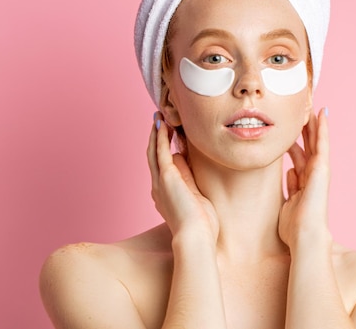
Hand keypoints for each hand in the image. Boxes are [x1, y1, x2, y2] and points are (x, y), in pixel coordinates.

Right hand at [147, 112, 218, 240]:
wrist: (196, 237)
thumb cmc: (202, 225)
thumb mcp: (195, 197)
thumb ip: (188, 179)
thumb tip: (183, 159)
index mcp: (165, 194)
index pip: (161, 167)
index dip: (162, 150)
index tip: (166, 137)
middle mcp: (158, 187)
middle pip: (152, 157)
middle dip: (154, 138)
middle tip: (158, 121)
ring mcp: (160, 182)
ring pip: (153, 152)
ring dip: (155, 134)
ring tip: (159, 118)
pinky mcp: (167, 178)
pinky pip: (160, 152)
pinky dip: (160, 137)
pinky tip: (162, 125)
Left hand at [278, 108, 331, 251]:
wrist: (304, 236)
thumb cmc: (294, 227)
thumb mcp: (288, 203)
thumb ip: (290, 187)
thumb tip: (289, 172)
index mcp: (304, 184)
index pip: (299, 159)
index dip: (295, 144)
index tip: (289, 132)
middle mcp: (313, 175)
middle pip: (308, 147)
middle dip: (305, 130)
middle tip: (302, 112)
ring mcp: (319, 171)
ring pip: (316, 141)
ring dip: (315, 124)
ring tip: (312, 107)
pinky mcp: (323, 168)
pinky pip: (322, 143)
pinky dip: (323, 128)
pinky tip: (322, 114)